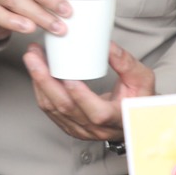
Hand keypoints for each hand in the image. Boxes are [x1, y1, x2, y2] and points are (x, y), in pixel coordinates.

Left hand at [22, 44, 154, 142]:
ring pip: (53, 108)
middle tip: (34, 57)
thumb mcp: (142, 79)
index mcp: (116, 119)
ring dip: (38, 81)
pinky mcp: (69, 126)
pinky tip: (37, 71)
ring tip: (33, 58)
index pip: (97, 113)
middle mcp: (95, 129)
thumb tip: (106, 45)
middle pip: (65, 108)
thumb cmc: (138, 99)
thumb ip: (126, 63)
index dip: (81, 96)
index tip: (68, 76)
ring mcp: (79, 129)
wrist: (132, 118)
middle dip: (45, 80)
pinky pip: (49, 109)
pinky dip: (40, 89)